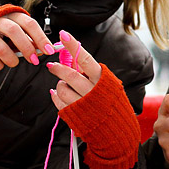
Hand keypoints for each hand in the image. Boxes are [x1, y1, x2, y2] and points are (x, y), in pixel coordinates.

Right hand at [0, 4, 54, 71]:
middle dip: (26, 48)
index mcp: (13, 15)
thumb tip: (45, 50)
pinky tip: (1, 64)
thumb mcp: (19, 32)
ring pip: (1, 48)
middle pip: (14, 31)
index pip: (29, 24)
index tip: (49, 51)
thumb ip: (31, 40)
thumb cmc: (4, 33)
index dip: (41, 38)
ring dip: (12, 60)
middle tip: (34, 60)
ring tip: (14, 62)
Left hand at [48, 30, 139, 168]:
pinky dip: (56, 97)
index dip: (74, 46)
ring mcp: (83, 105)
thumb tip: (74, 58)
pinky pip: (58, 102)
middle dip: (57, 68)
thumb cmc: (111, 106)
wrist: (117, 134)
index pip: (86, 59)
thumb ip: (92, 74)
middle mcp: (93, 92)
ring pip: (61, 88)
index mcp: (103, 81)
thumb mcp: (108, 87)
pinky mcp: (74, 116)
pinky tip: (60, 95)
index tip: (64, 34)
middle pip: (69, 74)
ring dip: (60, 85)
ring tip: (65, 87)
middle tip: (51, 65)